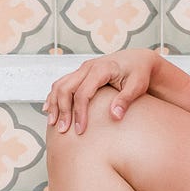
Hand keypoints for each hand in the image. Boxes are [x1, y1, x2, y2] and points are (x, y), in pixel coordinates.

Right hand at [43, 50, 157, 134]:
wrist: (138, 59)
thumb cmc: (139, 73)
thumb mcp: (137, 86)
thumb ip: (125, 100)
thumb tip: (115, 116)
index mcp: (101, 69)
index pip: (83, 93)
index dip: (79, 113)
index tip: (80, 130)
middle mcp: (88, 67)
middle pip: (66, 88)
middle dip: (62, 110)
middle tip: (63, 130)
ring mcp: (82, 69)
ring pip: (60, 85)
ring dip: (54, 104)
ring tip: (53, 123)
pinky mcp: (80, 73)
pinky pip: (61, 83)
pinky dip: (54, 96)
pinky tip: (50, 109)